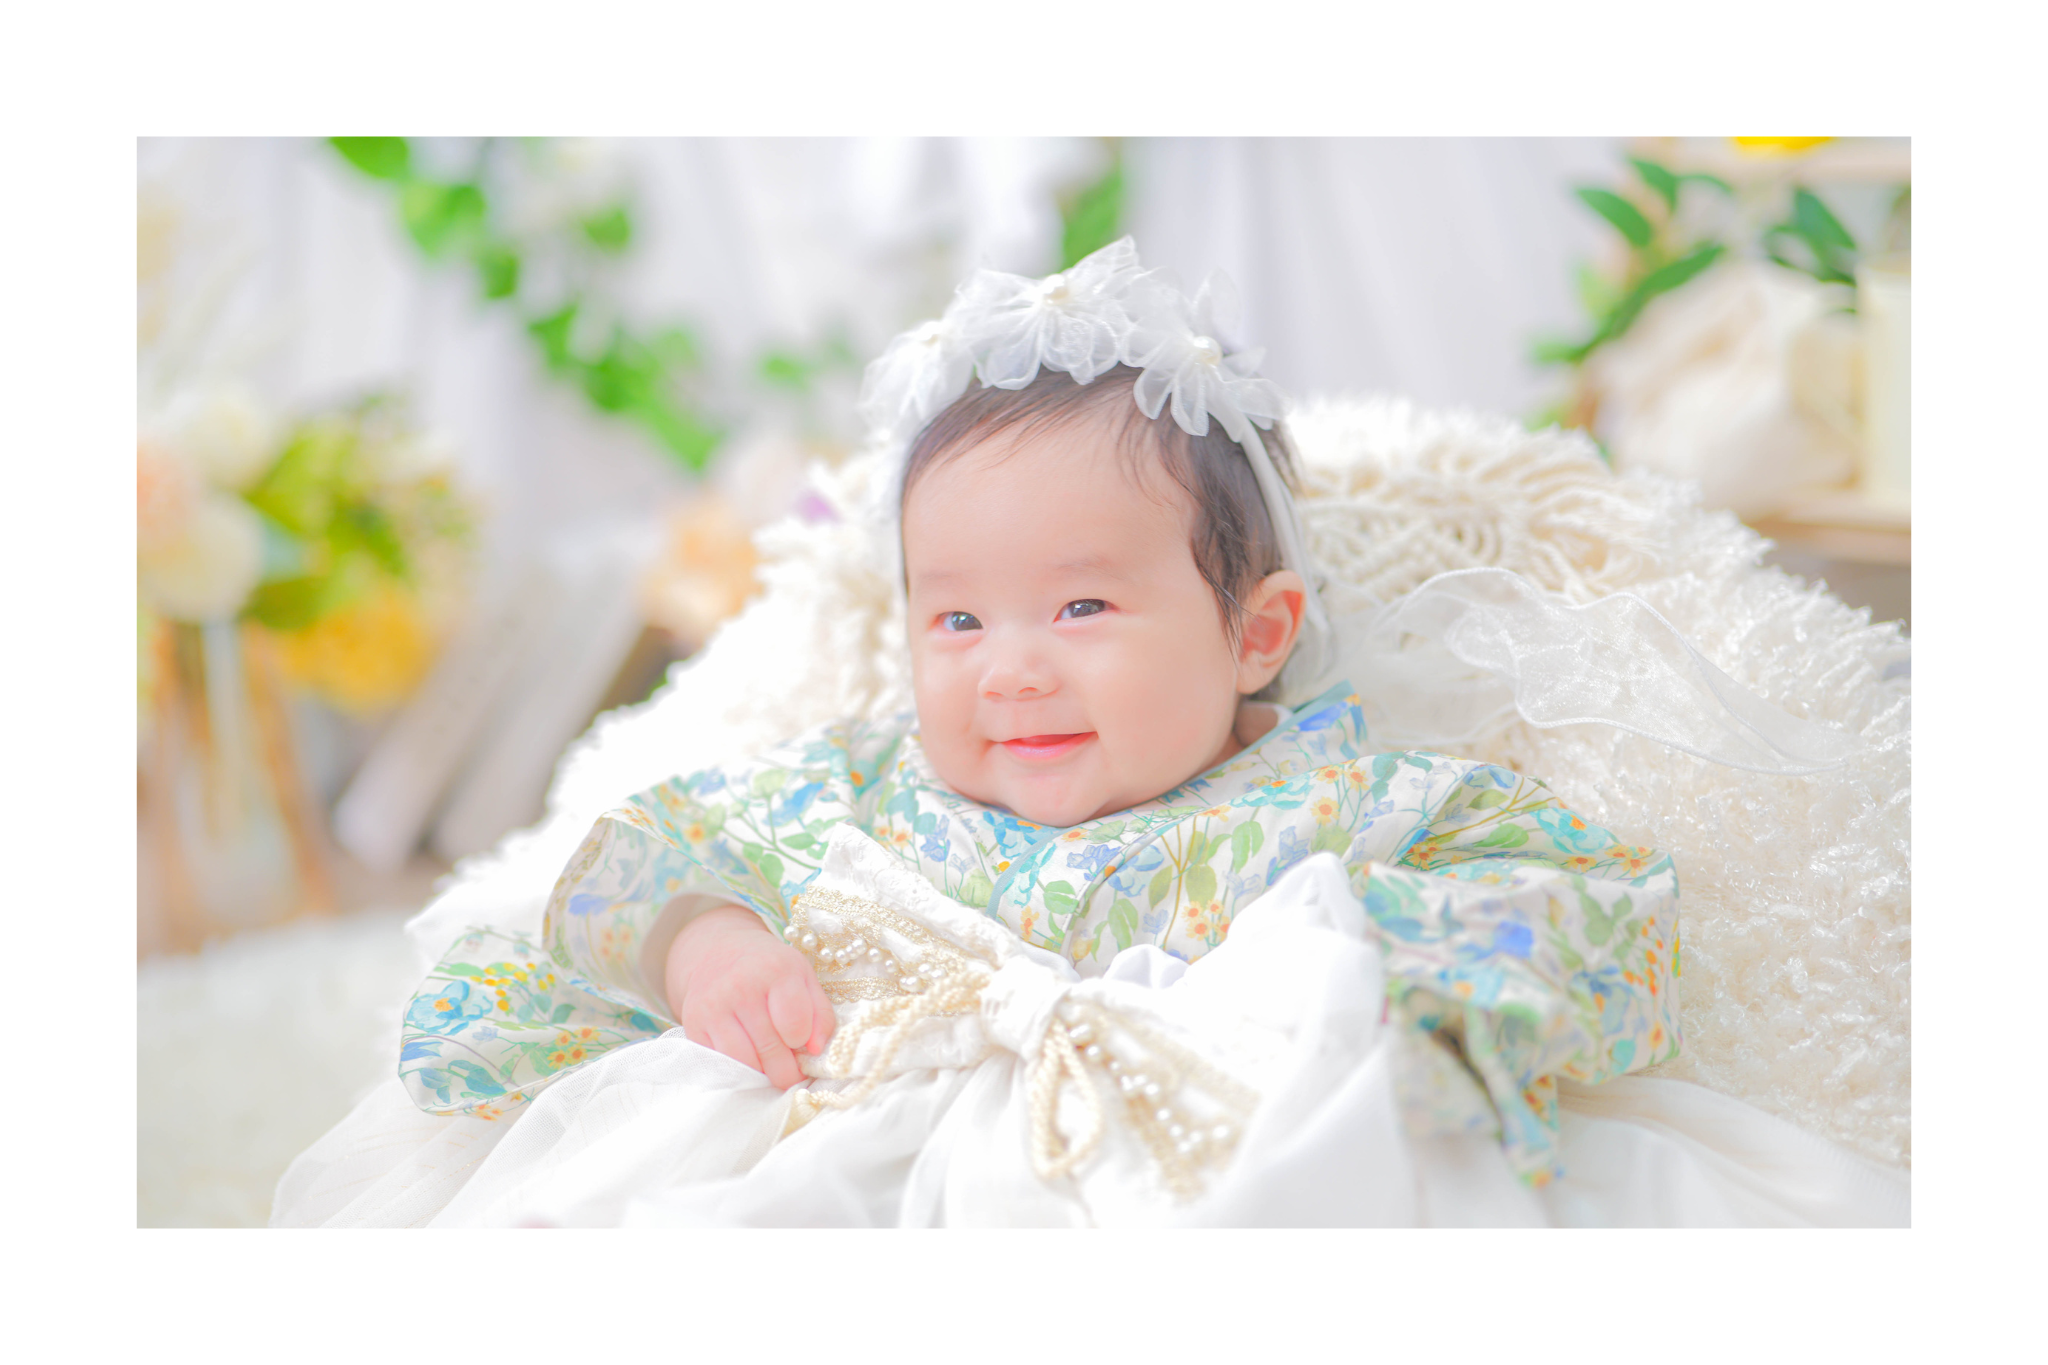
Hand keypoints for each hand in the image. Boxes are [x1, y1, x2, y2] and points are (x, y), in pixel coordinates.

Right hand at [664, 905, 834, 1089]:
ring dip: (761, 1074)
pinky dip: (737, 1069)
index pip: (795, 1026)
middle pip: (770, 1049)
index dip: (802, 1043)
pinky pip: (720, 1062)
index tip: (801, 1043)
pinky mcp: (694, 1024)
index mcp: (776, 970)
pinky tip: (747, 1059)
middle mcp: (741, 986)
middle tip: (791, 1074)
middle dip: (786, 1072)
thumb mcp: (804, 978)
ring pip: (743, 1062)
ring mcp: (714, 1006)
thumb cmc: (770, 969)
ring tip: (771, 1068)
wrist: (719, 953)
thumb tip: (816, 1051)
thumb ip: (820, 1014)